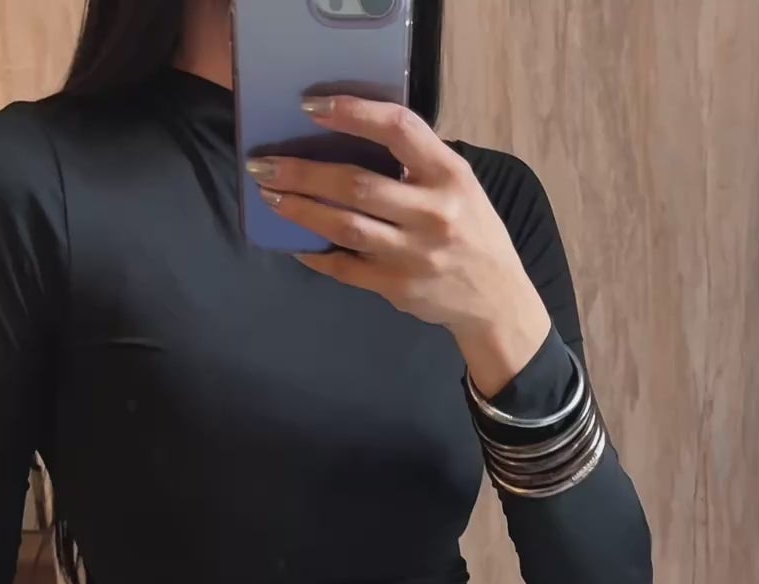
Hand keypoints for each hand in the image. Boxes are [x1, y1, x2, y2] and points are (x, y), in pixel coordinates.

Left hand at [246, 96, 551, 396]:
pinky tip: (295, 241)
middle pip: (356, 184)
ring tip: (270, 196)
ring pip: (344, 226)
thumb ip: (416, 161)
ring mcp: (414, 254)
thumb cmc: (471, 231)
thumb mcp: (459, 184)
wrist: (495, 300)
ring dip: (300, 209)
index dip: (352, 113)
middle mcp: (433, 212)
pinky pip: (345, 268)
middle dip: (303, 172)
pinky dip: (315, 253)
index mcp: (449, 174)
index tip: (311, 107)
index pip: (397, 129)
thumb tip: (349, 136)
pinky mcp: (398, 287)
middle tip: (263, 163)